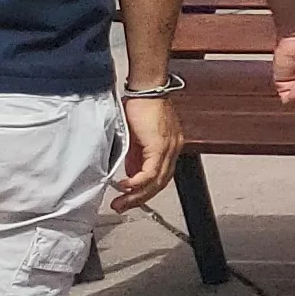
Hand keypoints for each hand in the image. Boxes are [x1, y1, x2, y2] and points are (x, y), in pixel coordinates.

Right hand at [110, 91, 185, 211]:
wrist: (146, 88)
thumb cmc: (140, 106)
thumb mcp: (136, 137)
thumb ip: (136, 155)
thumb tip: (130, 173)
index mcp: (170, 147)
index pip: (161, 176)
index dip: (146, 190)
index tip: (130, 198)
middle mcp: (174, 148)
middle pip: (161, 183)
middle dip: (139, 199)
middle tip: (121, 207)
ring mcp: (169, 147)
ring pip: (157, 181)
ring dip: (137, 195)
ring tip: (120, 203)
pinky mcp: (160, 144)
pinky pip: (150, 171)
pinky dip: (137, 183)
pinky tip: (125, 187)